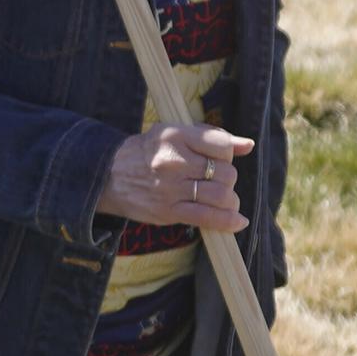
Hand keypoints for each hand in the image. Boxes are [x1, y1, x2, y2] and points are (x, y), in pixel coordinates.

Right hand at [96, 124, 251, 232]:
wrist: (108, 176)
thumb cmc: (147, 152)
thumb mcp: (174, 133)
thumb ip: (212, 137)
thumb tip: (248, 145)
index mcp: (176, 136)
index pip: (223, 146)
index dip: (227, 155)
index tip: (218, 160)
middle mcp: (174, 161)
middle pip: (225, 173)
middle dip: (228, 179)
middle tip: (217, 181)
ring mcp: (171, 188)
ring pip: (221, 196)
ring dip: (230, 200)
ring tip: (224, 200)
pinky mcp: (168, 211)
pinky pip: (208, 217)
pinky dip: (228, 222)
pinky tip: (237, 222)